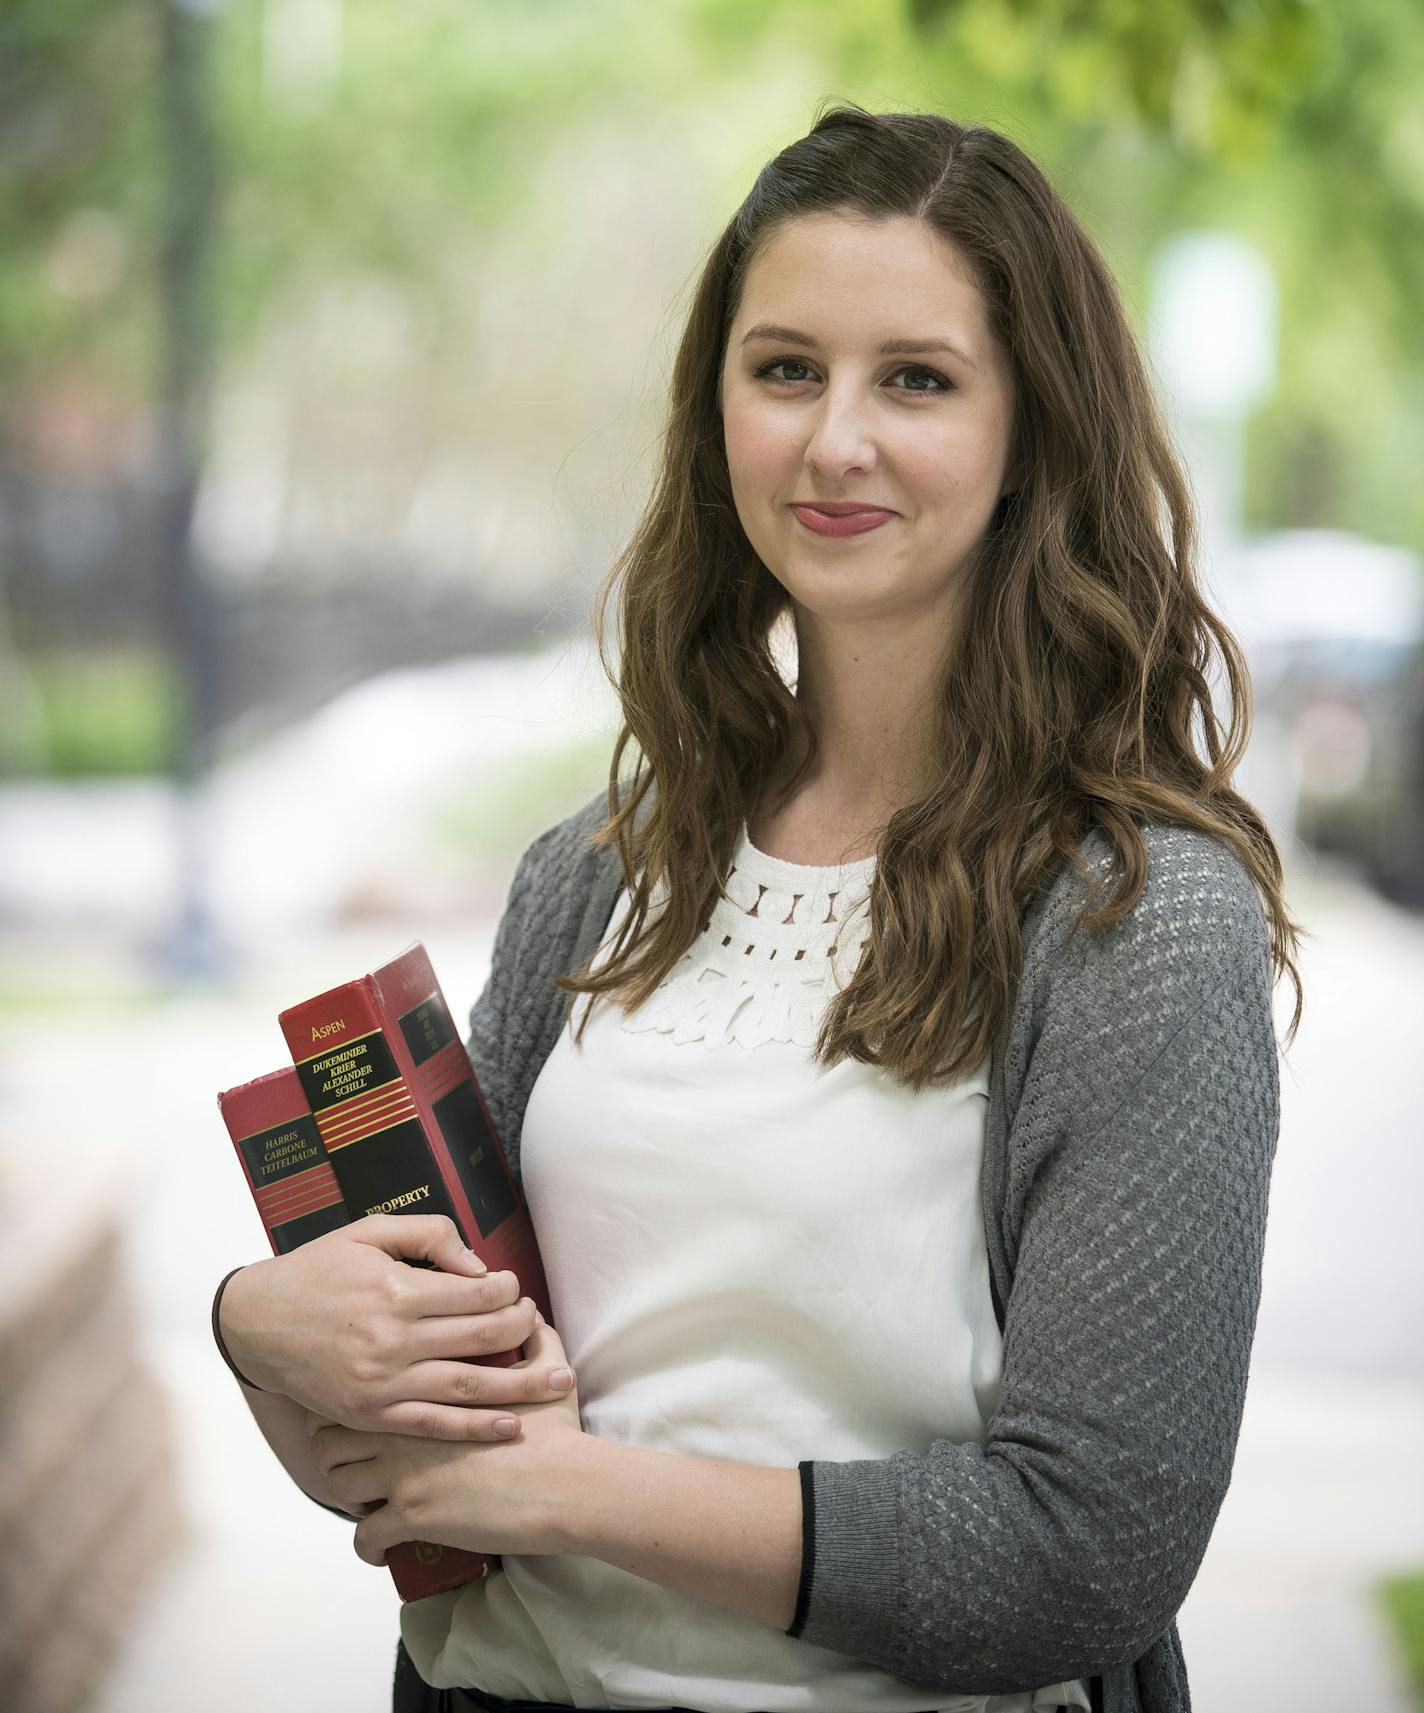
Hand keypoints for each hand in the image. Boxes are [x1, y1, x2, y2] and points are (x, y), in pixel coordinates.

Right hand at [218, 1214, 572, 1439]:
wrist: (257, 1323)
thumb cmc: (318, 1270)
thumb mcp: (368, 1232)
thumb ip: (428, 1235)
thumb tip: (478, 1264)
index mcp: (396, 1292)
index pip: (477, 1293)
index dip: (509, 1289)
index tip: (514, 1287)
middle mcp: (393, 1341)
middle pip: (482, 1339)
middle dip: (522, 1330)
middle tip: (539, 1324)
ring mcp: (382, 1384)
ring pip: (467, 1386)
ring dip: (520, 1385)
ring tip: (558, 1380)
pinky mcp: (372, 1416)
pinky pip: (433, 1425)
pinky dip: (475, 1428)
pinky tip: (511, 1426)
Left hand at [305, 1318, 587, 1563]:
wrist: (563, 1485)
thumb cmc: (555, 1431)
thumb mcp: (546, 1371)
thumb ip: (531, 1338)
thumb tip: (530, 1314)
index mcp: (426, 1388)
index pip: (356, 1389)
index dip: (345, 1404)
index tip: (355, 1414)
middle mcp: (402, 1428)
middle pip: (328, 1437)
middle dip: (333, 1449)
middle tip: (352, 1459)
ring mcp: (403, 1474)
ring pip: (337, 1484)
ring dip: (348, 1493)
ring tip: (365, 1497)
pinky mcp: (412, 1517)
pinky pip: (363, 1536)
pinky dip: (367, 1545)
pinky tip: (380, 1546)